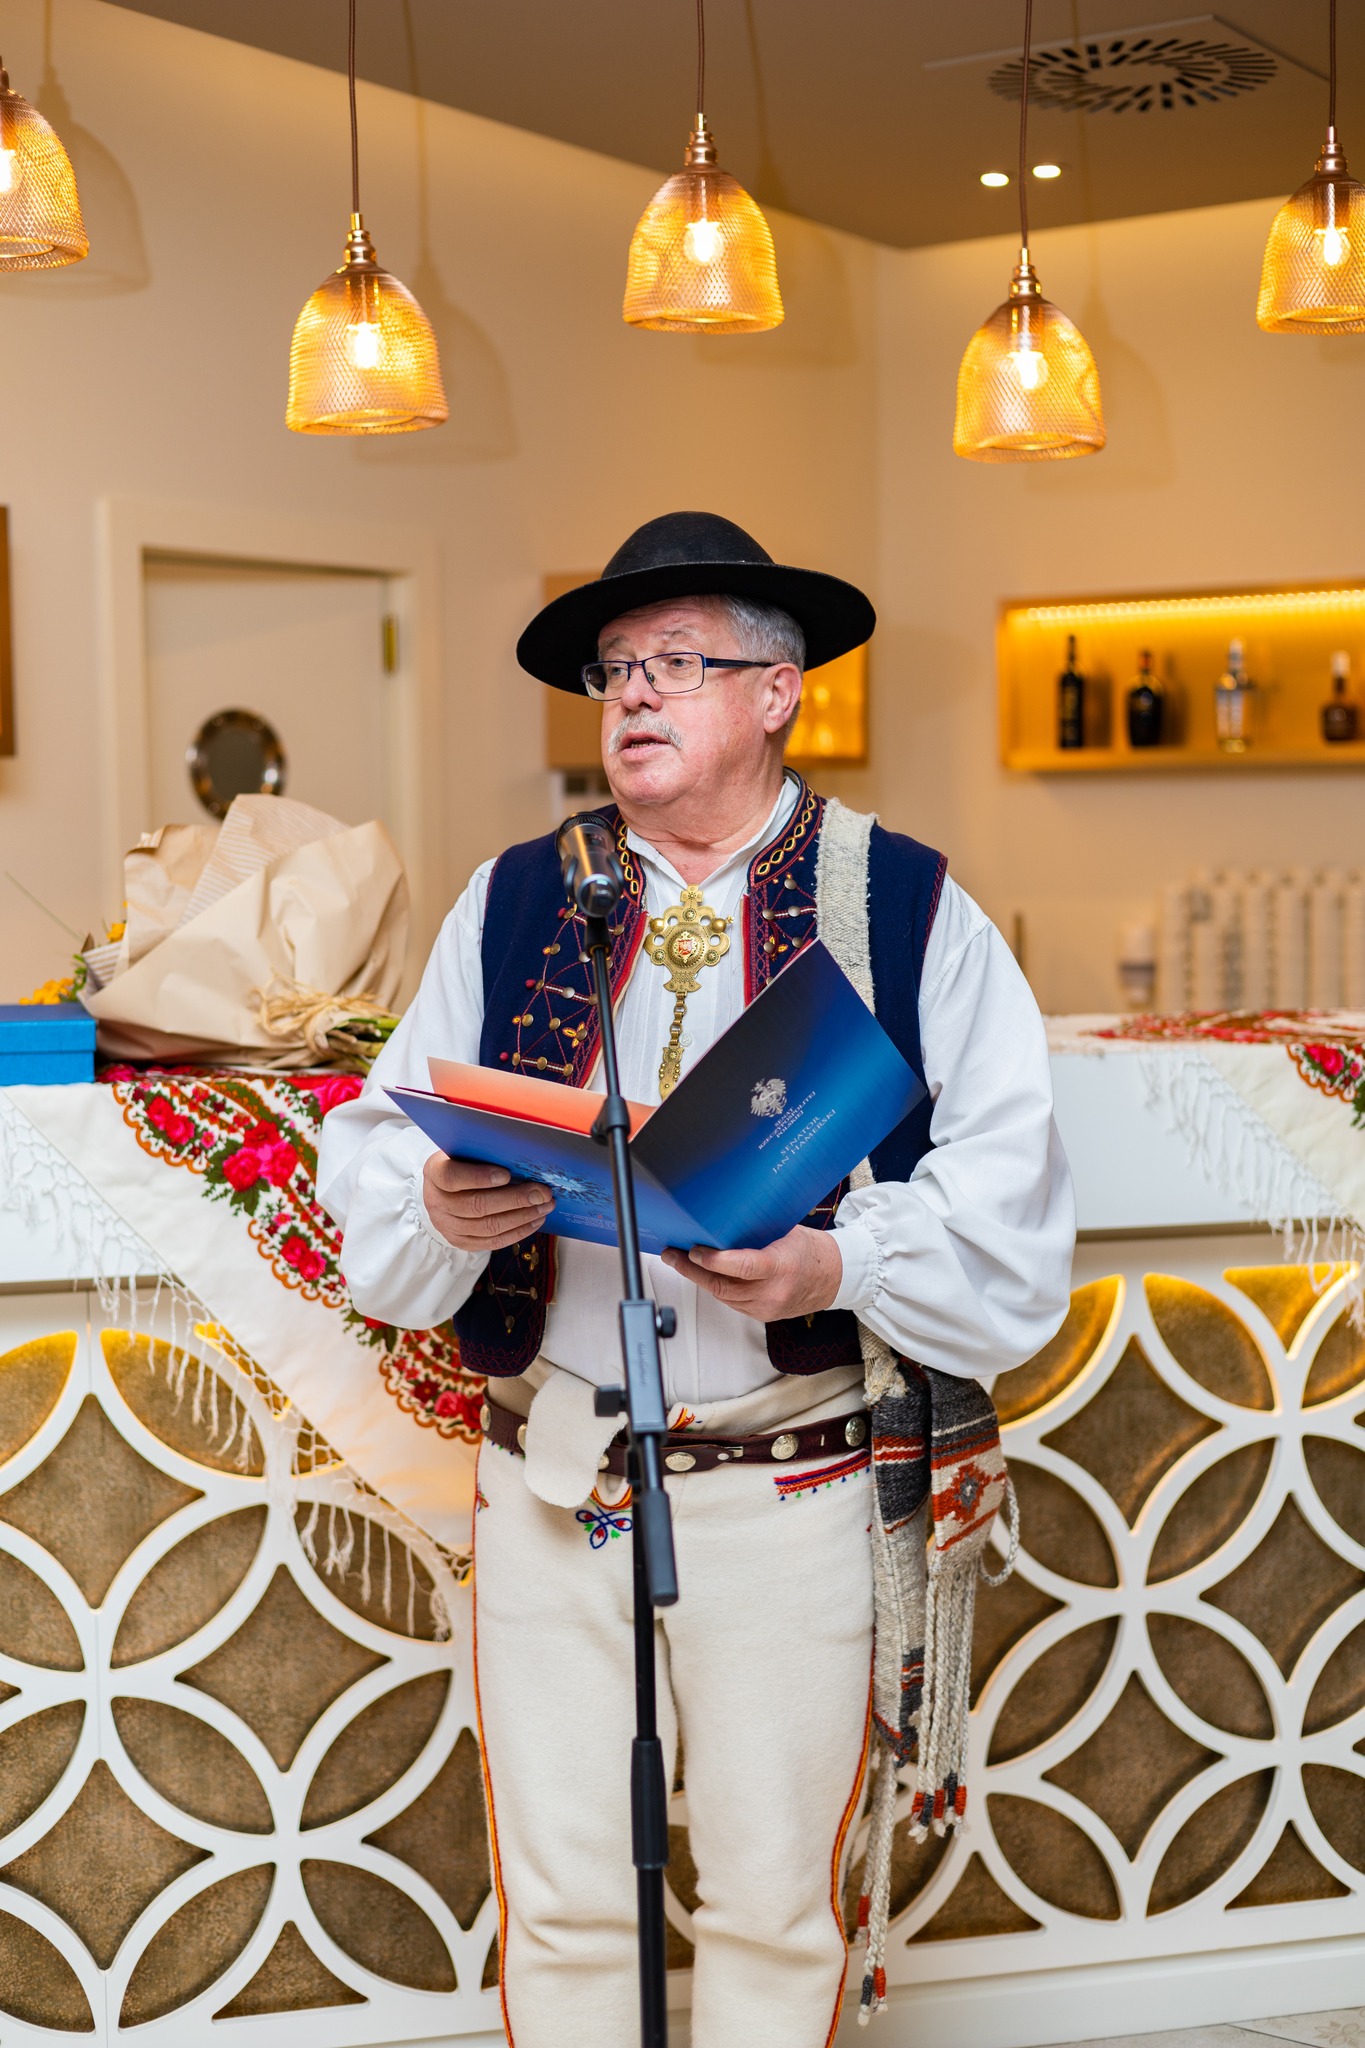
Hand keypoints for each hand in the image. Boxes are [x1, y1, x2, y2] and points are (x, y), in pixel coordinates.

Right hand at [422, 1154, 553, 1252]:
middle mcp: (437, 1202)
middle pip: (476, 1206)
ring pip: (487, 1227)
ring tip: (544, 1207)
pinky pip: (492, 1242)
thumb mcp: (464, 1151)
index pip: (452, 1177)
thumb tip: (521, 1157)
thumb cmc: (460, 1164)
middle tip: (541, 1193)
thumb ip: (484, 1153)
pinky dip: (517, 1232)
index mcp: (435, 1173)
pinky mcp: (461, 1242)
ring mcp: (447, 1226)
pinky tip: (534, 1221)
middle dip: (514, 1200)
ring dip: (521, 1217)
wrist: (441, 1191)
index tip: (506, 1174)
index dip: (479, 1177)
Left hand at [660, 1225, 841, 1323]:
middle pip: (723, 1285)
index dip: (714, 1260)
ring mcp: (766, 1307)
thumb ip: (755, 1231)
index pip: (741, 1267)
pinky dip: (716, 1287)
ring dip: (699, 1279)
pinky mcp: (762, 1315)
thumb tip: (722, 1220)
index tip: (693, 1249)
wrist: (834, 1278)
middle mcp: (772, 1292)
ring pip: (722, 1295)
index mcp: (781, 1267)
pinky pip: (731, 1302)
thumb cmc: (810, 1250)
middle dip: (692, 1269)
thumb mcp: (785, 1232)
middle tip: (673, 1254)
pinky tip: (703, 1274)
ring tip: (681, 1262)